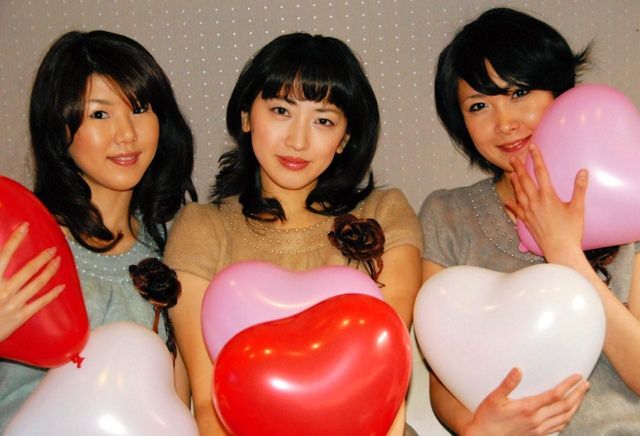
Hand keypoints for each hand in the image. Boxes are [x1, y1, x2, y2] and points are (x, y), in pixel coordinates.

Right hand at [0, 223, 64, 340]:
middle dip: (42, 257)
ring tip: (58, 260)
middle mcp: (4, 290)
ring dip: (50, 270)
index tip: (24, 227)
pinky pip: (40, 303)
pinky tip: (62, 286)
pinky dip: (52, 294)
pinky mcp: (20, 316)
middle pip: (28, 269)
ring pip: (38, 283)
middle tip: (52, 248)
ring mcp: (14, 304)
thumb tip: (0, 258)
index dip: (15, 239)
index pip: (4, 255)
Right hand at [464, 368, 588, 435]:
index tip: (577, 376)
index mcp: (528, 408)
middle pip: (565, 406)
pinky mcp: (537, 435)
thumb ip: (507, 384)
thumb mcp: (494, 398)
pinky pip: (559, 427)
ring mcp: (539, 429)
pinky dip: (568, 418)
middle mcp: (537, 420)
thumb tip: (518, 370)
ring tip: (581, 395)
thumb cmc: (488, 417)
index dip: (569, 385)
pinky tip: (569, 413)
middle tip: (585, 384)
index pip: (555, 395)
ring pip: (565, 418)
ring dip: (576, 406)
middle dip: (577, 394)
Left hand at [505, 144, 587, 258]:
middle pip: (525, 181)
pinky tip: (506, 201)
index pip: (541, 172)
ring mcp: (529, 212)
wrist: (560, 250)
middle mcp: (535, 202)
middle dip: (518, 168)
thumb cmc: (571, 230)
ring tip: (510, 173)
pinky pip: (516, 210)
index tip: (532, 147)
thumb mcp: (578, 208)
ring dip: (514, 182)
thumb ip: (579, 189)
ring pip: (518, 193)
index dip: (536, 158)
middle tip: (512, 158)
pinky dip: (511, 204)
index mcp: (548, 196)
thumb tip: (583, 172)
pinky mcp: (526, 221)